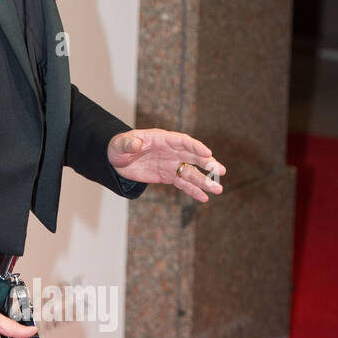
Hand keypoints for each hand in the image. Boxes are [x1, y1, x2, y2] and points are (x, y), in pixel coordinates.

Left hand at [107, 128, 225, 201]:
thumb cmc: (119, 147)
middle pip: (193, 157)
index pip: (183, 141)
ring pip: (191, 172)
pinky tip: (204, 198)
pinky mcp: (168, 176)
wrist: (116, 159)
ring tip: (218, 189)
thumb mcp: (120, 144)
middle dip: (207, 164)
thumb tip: (136, 144)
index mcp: (162, 139)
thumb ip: (129, 144)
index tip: (207, 153)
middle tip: (221, 171)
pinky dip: (193, 190)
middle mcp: (171, 151)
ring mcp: (171, 164)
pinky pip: (183, 184)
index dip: (195, 147)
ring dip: (204, 181)